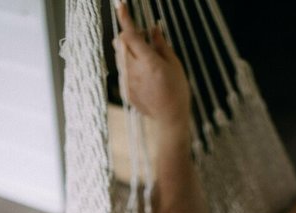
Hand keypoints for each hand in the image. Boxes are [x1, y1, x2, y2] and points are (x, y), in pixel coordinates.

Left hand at [114, 3, 190, 127]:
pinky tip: (144, 77)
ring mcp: (127, 82)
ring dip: (128, 51)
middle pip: (120, 43)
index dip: (125, 18)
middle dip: (128, 36)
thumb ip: (160, 44)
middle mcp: (134, 71)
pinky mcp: (125, 90)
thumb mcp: (174, 64)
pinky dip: (129, 67)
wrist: (169, 119)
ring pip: (119, 57)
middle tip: (143, 40)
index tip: (120, 5)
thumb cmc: (176, 91)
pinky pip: (122, 71)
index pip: (131, 35)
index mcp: (148, 62)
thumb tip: (153, 28)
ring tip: (146, 61)